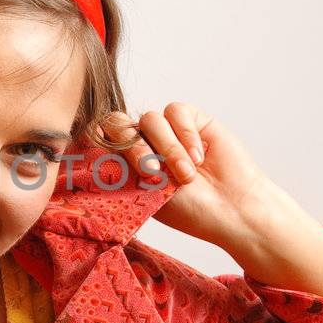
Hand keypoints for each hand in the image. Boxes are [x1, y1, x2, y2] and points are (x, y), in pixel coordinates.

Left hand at [100, 103, 275, 248]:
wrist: (232, 209)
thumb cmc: (192, 211)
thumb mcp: (147, 194)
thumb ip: (121, 168)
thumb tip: (89, 145)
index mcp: (126, 163)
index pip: (100, 141)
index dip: (99, 145)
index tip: (110, 167)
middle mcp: (144, 143)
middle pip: (117, 124)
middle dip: (132, 147)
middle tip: (152, 172)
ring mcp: (167, 130)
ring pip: (148, 119)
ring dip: (167, 149)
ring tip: (186, 175)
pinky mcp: (192, 118)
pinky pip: (176, 111)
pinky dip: (185, 135)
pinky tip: (199, 157)